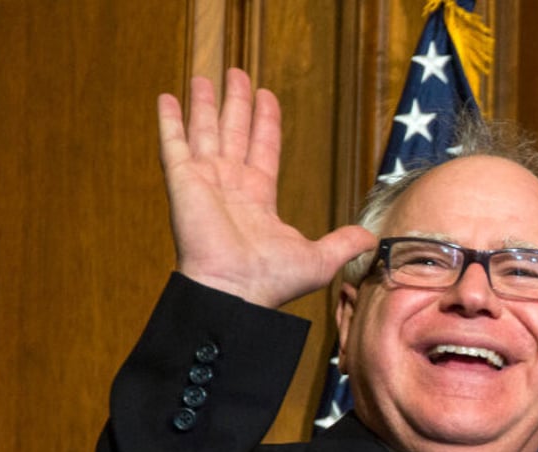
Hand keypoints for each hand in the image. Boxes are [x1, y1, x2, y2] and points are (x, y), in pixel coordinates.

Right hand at [157, 68, 375, 306]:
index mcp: (259, 198)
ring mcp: (205, 181)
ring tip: (204, 76)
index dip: (266, 122)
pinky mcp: (182, 181)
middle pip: (235, 132)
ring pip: (205, 131)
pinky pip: (173, 144)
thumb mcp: (321, 259)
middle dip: (236, 103)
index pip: (264, 149)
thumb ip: (344, 242)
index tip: (267, 97)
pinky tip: (166, 97)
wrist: (235, 291)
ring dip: (204, 104)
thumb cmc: (272, 281)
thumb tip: (370, 239)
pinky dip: (169, 121)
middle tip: (237, 74)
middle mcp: (231, 185)